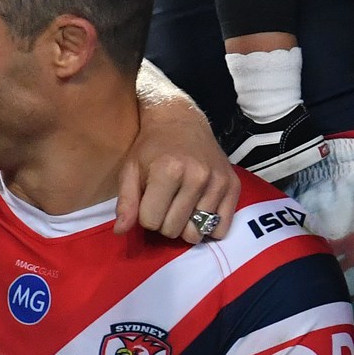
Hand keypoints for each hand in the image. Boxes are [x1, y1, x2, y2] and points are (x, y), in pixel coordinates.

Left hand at [117, 105, 241, 243]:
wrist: (181, 122)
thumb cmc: (151, 147)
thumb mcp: (130, 169)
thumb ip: (126, 202)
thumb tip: (120, 231)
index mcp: (168, 171)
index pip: (150, 221)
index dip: (145, 215)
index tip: (148, 200)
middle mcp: (197, 177)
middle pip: (173, 230)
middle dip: (163, 222)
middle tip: (164, 204)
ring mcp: (218, 182)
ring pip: (195, 233)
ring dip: (184, 226)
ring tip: (180, 206)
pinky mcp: (233, 186)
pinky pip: (222, 229)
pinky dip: (209, 228)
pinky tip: (199, 213)